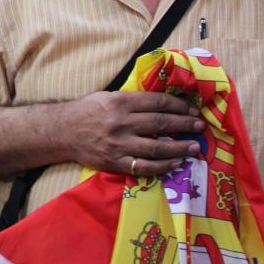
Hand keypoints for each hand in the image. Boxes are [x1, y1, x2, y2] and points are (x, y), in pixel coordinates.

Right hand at [63, 91, 204, 176]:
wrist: (63, 131)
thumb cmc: (88, 110)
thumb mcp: (109, 96)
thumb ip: (133, 100)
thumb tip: (162, 102)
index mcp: (121, 102)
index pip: (158, 102)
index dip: (178, 105)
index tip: (192, 109)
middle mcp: (122, 122)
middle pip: (161, 123)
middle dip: (184, 124)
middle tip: (200, 126)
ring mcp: (119, 144)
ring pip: (156, 148)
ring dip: (179, 148)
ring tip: (194, 147)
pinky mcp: (115, 162)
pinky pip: (143, 167)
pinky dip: (162, 167)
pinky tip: (175, 163)